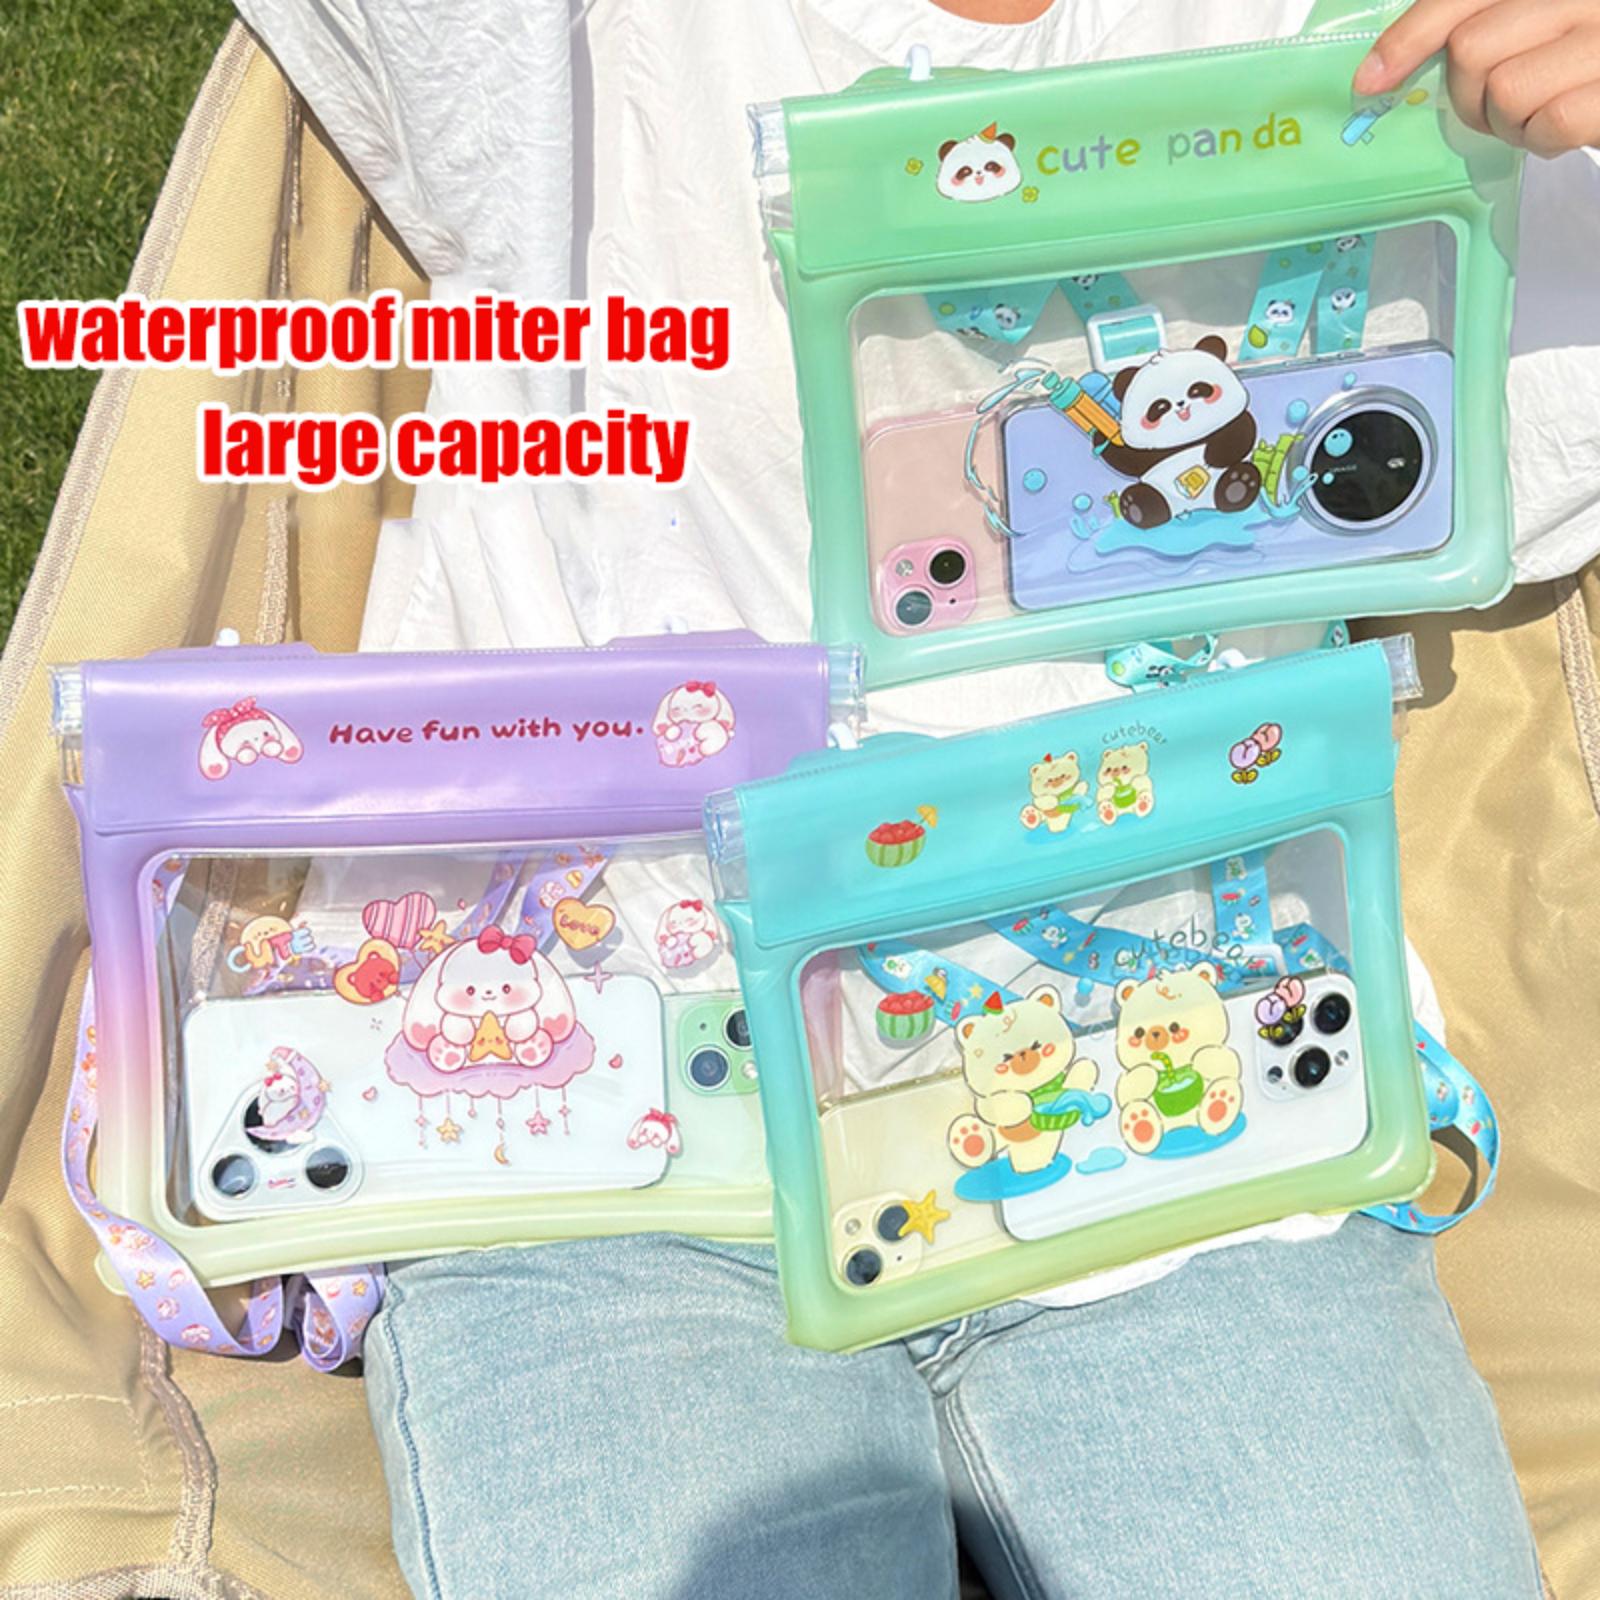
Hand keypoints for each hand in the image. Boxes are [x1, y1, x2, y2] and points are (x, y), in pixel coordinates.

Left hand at [1354, 0, 1599, 155]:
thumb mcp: (1546, 22)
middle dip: (1471, 93)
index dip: (1410, 36)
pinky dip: (1544, 139)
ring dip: (1508, 122)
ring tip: (1540, 112)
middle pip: (1472, 49)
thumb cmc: (1590, 61)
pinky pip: (1549, 122)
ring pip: (1503, 91)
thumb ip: (1492, 21)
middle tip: (1503, 102)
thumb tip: (1388, 66)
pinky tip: (1567, 127)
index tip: (1372, 79)